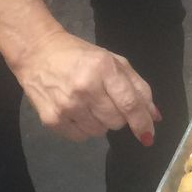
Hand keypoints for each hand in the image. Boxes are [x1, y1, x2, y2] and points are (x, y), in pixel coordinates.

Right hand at [12, 29, 159, 144]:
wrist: (37, 54)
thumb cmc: (80, 56)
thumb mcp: (112, 61)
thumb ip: (137, 87)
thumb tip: (154, 116)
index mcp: (103, 68)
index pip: (129, 103)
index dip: (142, 122)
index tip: (148, 135)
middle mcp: (85, 88)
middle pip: (116, 121)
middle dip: (119, 117)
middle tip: (108, 102)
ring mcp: (67, 105)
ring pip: (99, 132)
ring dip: (101, 123)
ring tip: (90, 104)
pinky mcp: (51, 119)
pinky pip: (81, 137)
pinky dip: (84, 129)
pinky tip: (77, 112)